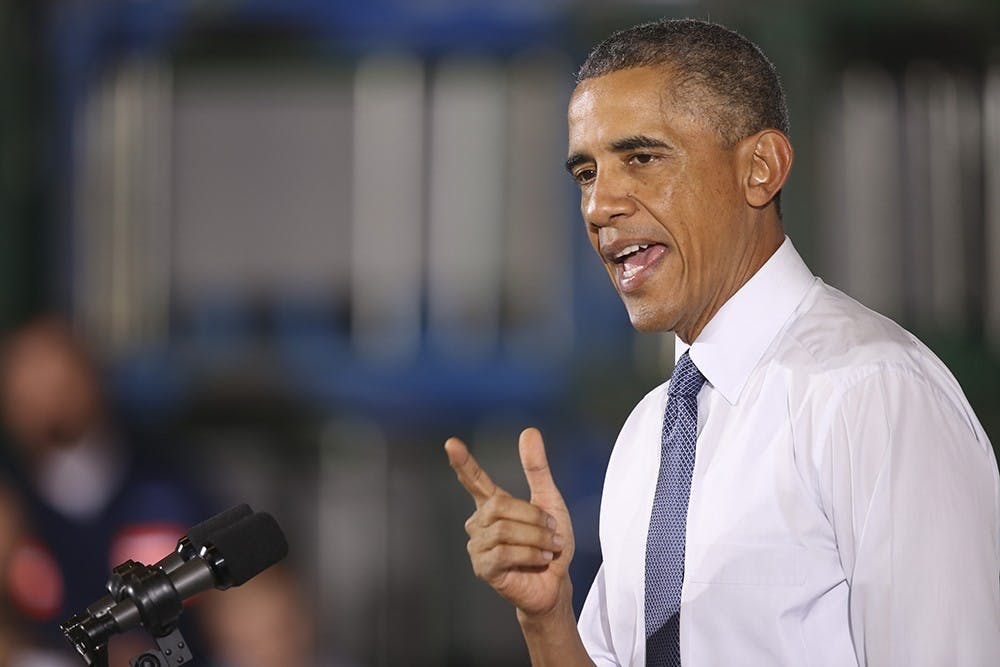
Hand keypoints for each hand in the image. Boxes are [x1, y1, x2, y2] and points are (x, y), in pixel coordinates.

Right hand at [445, 428, 574, 616]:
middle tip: (553, 532)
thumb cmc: (550, 544)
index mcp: (493, 504)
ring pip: (504, 529)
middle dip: (533, 518)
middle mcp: (480, 523)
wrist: (556, 583)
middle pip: (500, 505)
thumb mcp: (550, 501)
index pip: (474, 480)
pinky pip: (504, 553)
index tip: (451, 444)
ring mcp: (478, 546)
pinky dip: (530, 554)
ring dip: (536, 538)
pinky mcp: (483, 568)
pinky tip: (540, 561)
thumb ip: (537, 469)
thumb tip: (529, 432)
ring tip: (550, 549)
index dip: (463, 462)